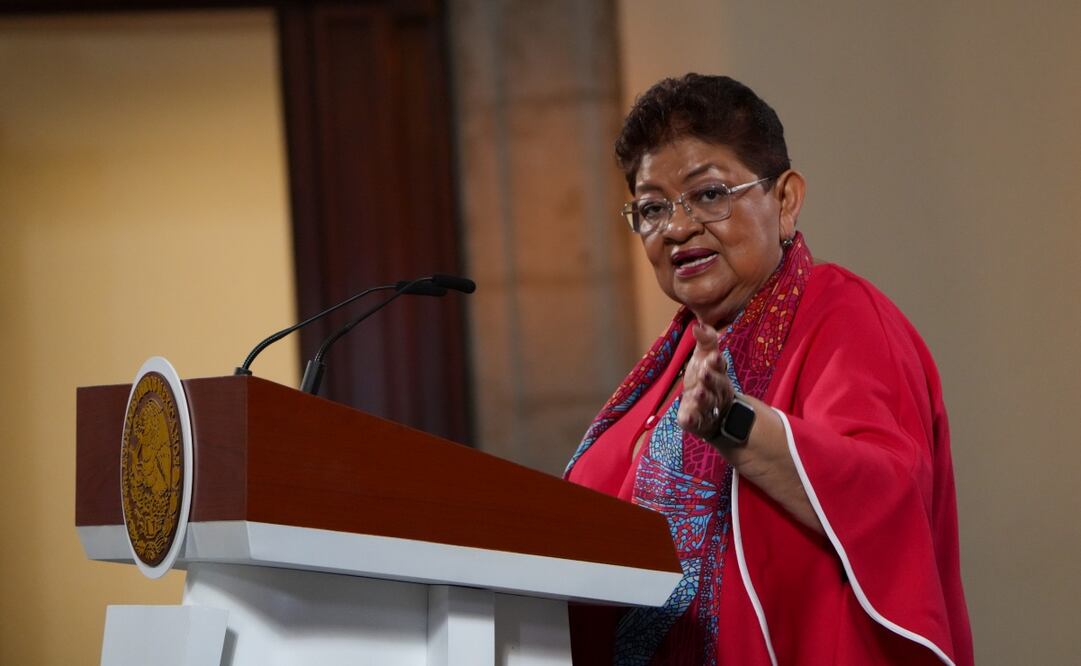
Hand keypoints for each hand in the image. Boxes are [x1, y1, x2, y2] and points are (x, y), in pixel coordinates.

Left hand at [677, 321, 736, 442]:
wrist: (715, 413)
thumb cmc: (708, 379)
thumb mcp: (706, 358)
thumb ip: (706, 341)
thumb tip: (698, 324)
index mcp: (718, 373)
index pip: (719, 366)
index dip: (717, 362)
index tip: (713, 356)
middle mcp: (716, 391)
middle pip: (715, 385)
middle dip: (710, 379)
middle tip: (704, 372)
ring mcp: (707, 407)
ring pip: (707, 403)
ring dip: (703, 398)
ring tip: (697, 393)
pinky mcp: (697, 421)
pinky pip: (695, 422)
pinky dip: (692, 420)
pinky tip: (686, 418)